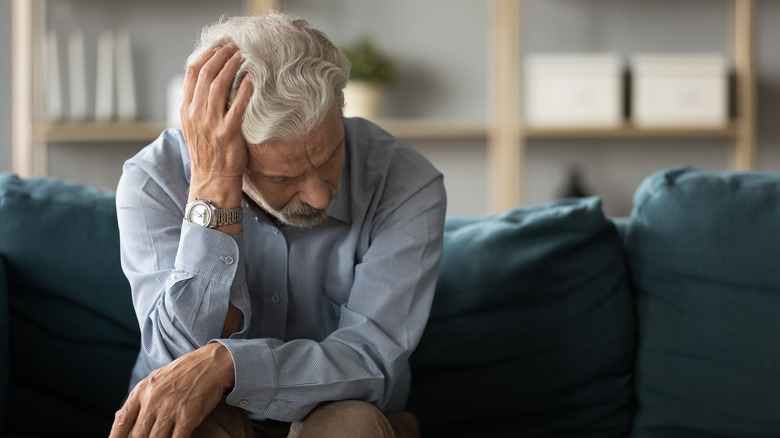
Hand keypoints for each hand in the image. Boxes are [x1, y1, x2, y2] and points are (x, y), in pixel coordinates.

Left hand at [108, 343, 234, 437]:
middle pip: (137, 435)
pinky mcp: (187, 417)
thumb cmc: (184, 372)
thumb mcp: (156, 379)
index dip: (115, 437)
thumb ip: (140, 399)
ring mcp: (170, 409)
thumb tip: (123, 419)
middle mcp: (153, 401)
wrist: (211, 363)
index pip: (122, 421)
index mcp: (142, 391)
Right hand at [181, 43, 252, 205]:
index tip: (219, 47)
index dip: (206, 55)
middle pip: (206, 74)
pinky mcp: (227, 133)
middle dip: (221, 56)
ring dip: (232, 67)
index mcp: (186, 109)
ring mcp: (211, 123)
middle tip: (235, 46)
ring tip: (243, 56)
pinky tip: (252, 79)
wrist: (212, 178)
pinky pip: (237, 106)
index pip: (191, 72)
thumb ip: (198, 104)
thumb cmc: (208, 151)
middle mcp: (195, 113)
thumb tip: (209, 80)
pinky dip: (244, 90)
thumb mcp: (195, 125)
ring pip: (219, 85)